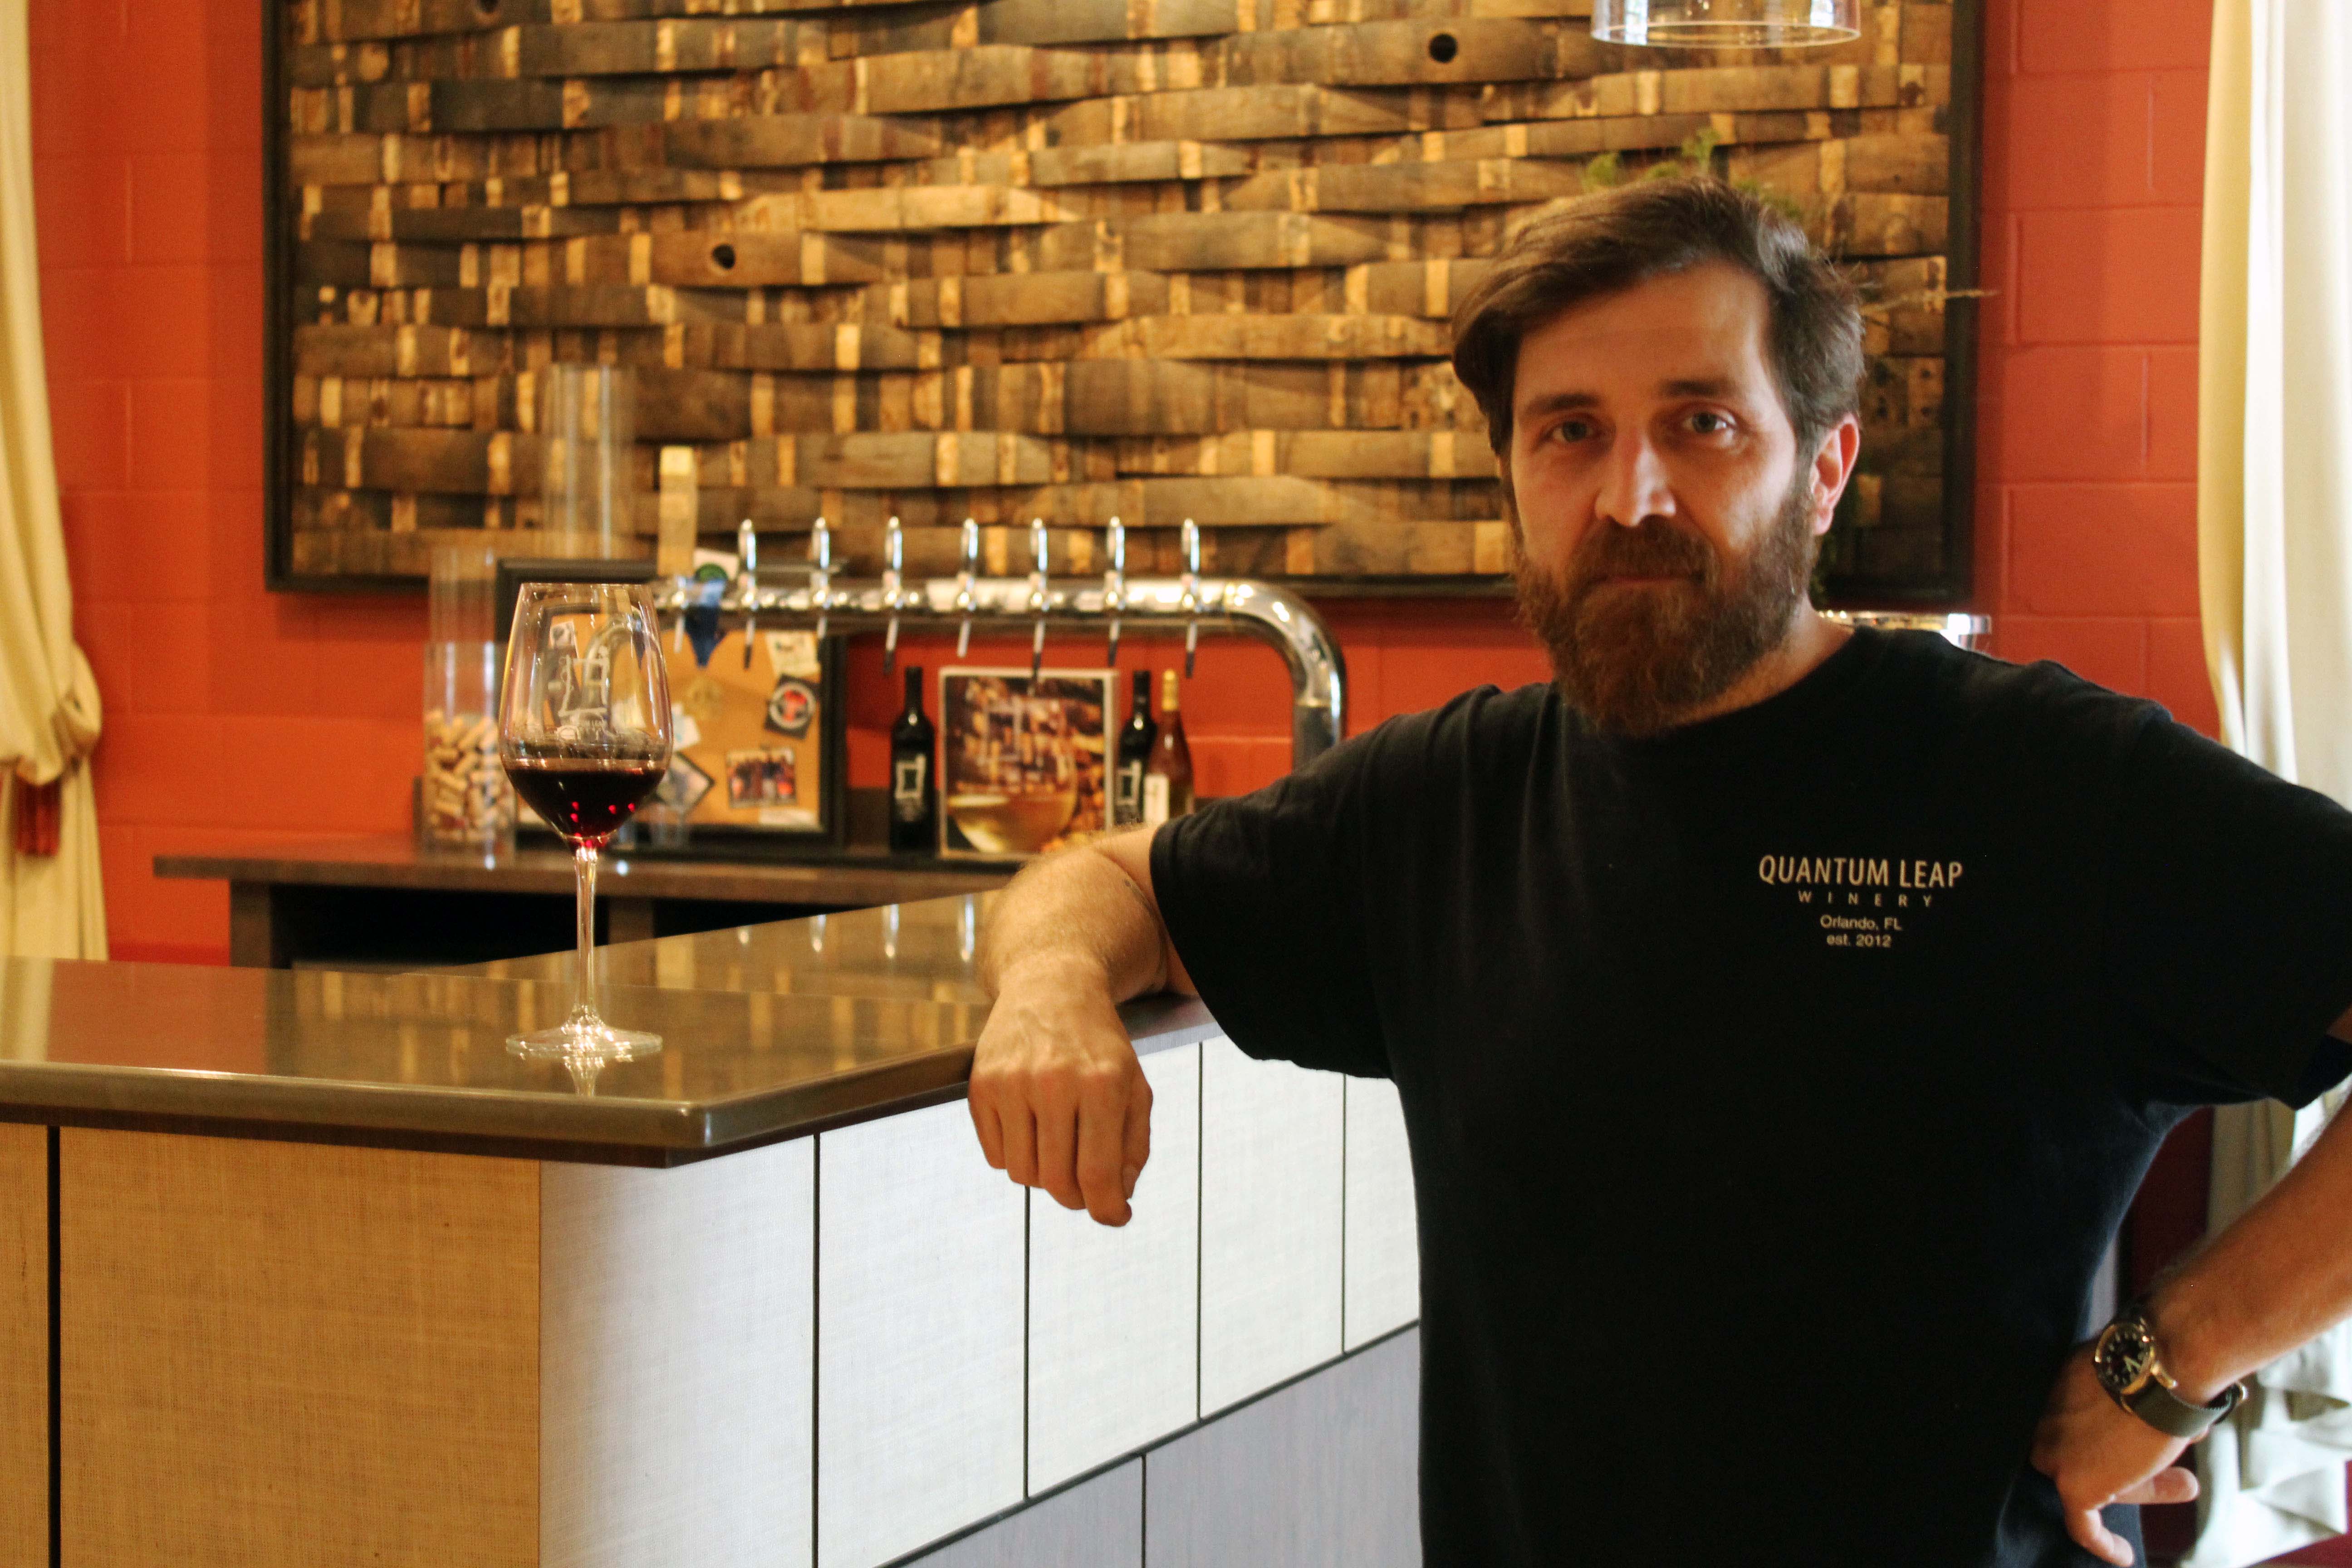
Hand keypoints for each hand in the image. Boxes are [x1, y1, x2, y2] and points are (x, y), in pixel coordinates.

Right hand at [967, 954, 1152, 1226]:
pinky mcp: (981, 1085)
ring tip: (1057, 1145)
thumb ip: (1134, 1146)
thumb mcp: (1134, 1086)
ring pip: (1023, 1175)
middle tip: (1085, 1185)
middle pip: (1057, 1182)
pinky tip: (1031, 1126)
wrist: (1051, 988)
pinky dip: (1016, 1155)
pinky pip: (995, 1156)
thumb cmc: (1099, 1046)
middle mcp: (1054, 1082)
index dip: (1107, 1209)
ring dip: (1043, 1175)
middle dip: (1075, 1196)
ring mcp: (1011, 1083)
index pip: (1097, 1174)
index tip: (1115, 1216)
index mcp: (1102, 1083)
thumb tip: (1117, 1199)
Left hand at [2030, 1346, 2200, 1565]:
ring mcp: (2053, 1453)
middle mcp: (2042, 1420)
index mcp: (2054, 1389)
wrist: (2160, 1369)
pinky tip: (2123, 1556)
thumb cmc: (2152, 1362)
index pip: (2075, 1423)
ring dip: (2138, 1487)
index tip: (2123, 1446)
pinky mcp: (2073, 1485)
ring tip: (2184, 1485)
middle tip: (2167, 1464)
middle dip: (2125, 1460)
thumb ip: (2136, 1399)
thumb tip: (2171, 1414)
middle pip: (2081, 1453)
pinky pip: (2082, 1525)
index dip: (2106, 1437)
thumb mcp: (2135, 1377)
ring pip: (2090, 1482)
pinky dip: (2102, 1543)